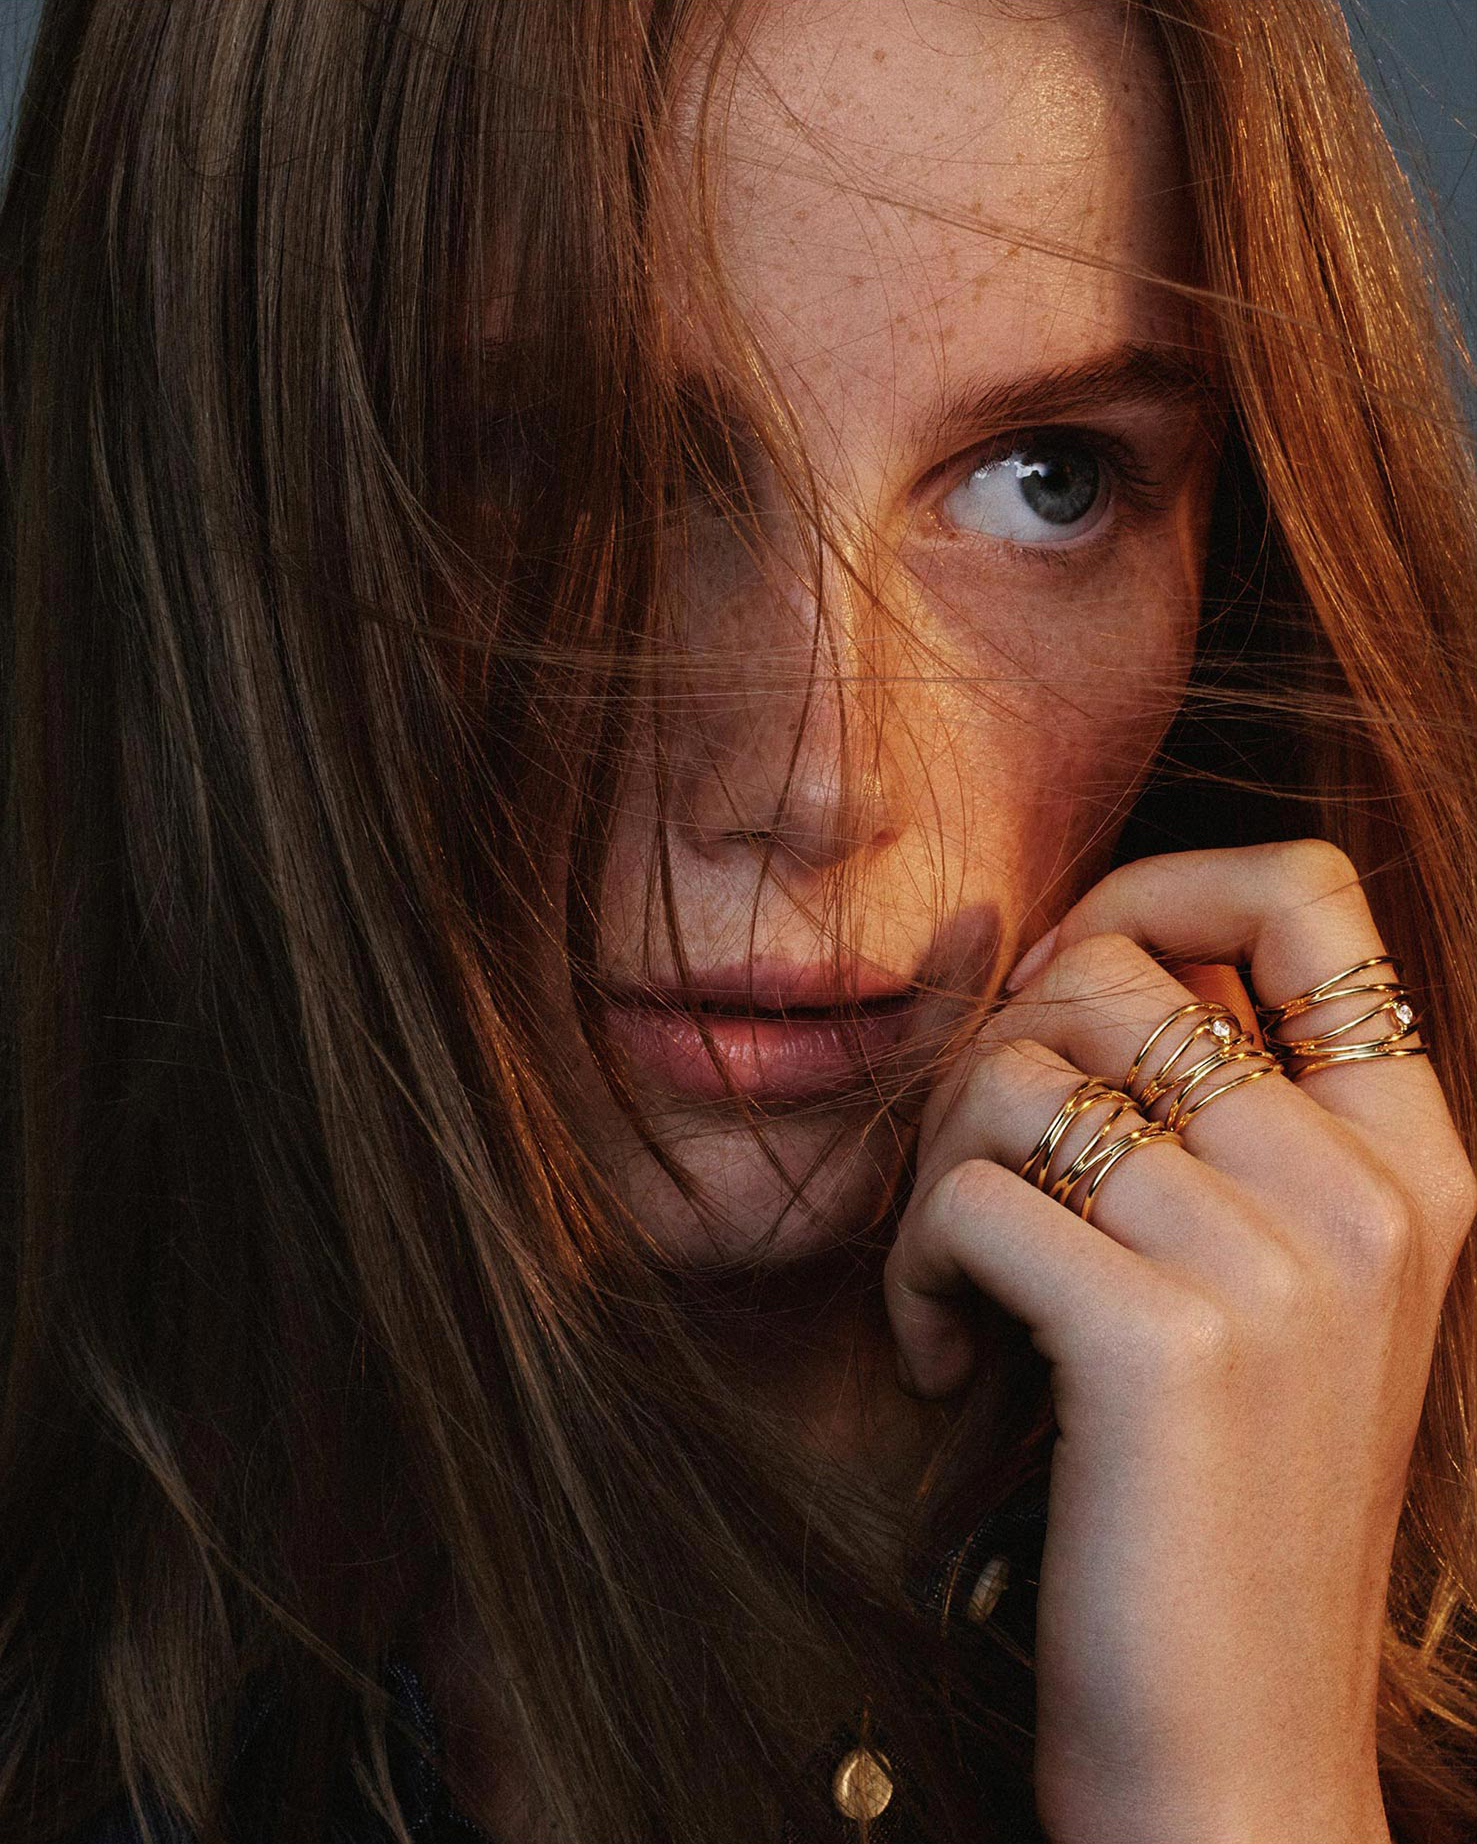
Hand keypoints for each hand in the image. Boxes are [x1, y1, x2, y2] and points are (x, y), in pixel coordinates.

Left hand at [883, 841, 1474, 1843]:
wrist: (1236, 1756)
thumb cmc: (1213, 1508)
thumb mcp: (1266, 1294)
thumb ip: (1209, 1124)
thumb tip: (1043, 950)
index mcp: (1412, 1162)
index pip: (1310, 893)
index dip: (1154, 888)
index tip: (1061, 984)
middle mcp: (1366, 1193)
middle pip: (1111, 970)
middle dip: (990, 1055)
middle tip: (973, 1178)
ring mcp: (1279, 1266)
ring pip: (1018, 1071)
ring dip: (934, 1170)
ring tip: (949, 1281)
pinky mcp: (1163, 1344)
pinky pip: (970, 1193)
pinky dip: (913, 1267)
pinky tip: (943, 1356)